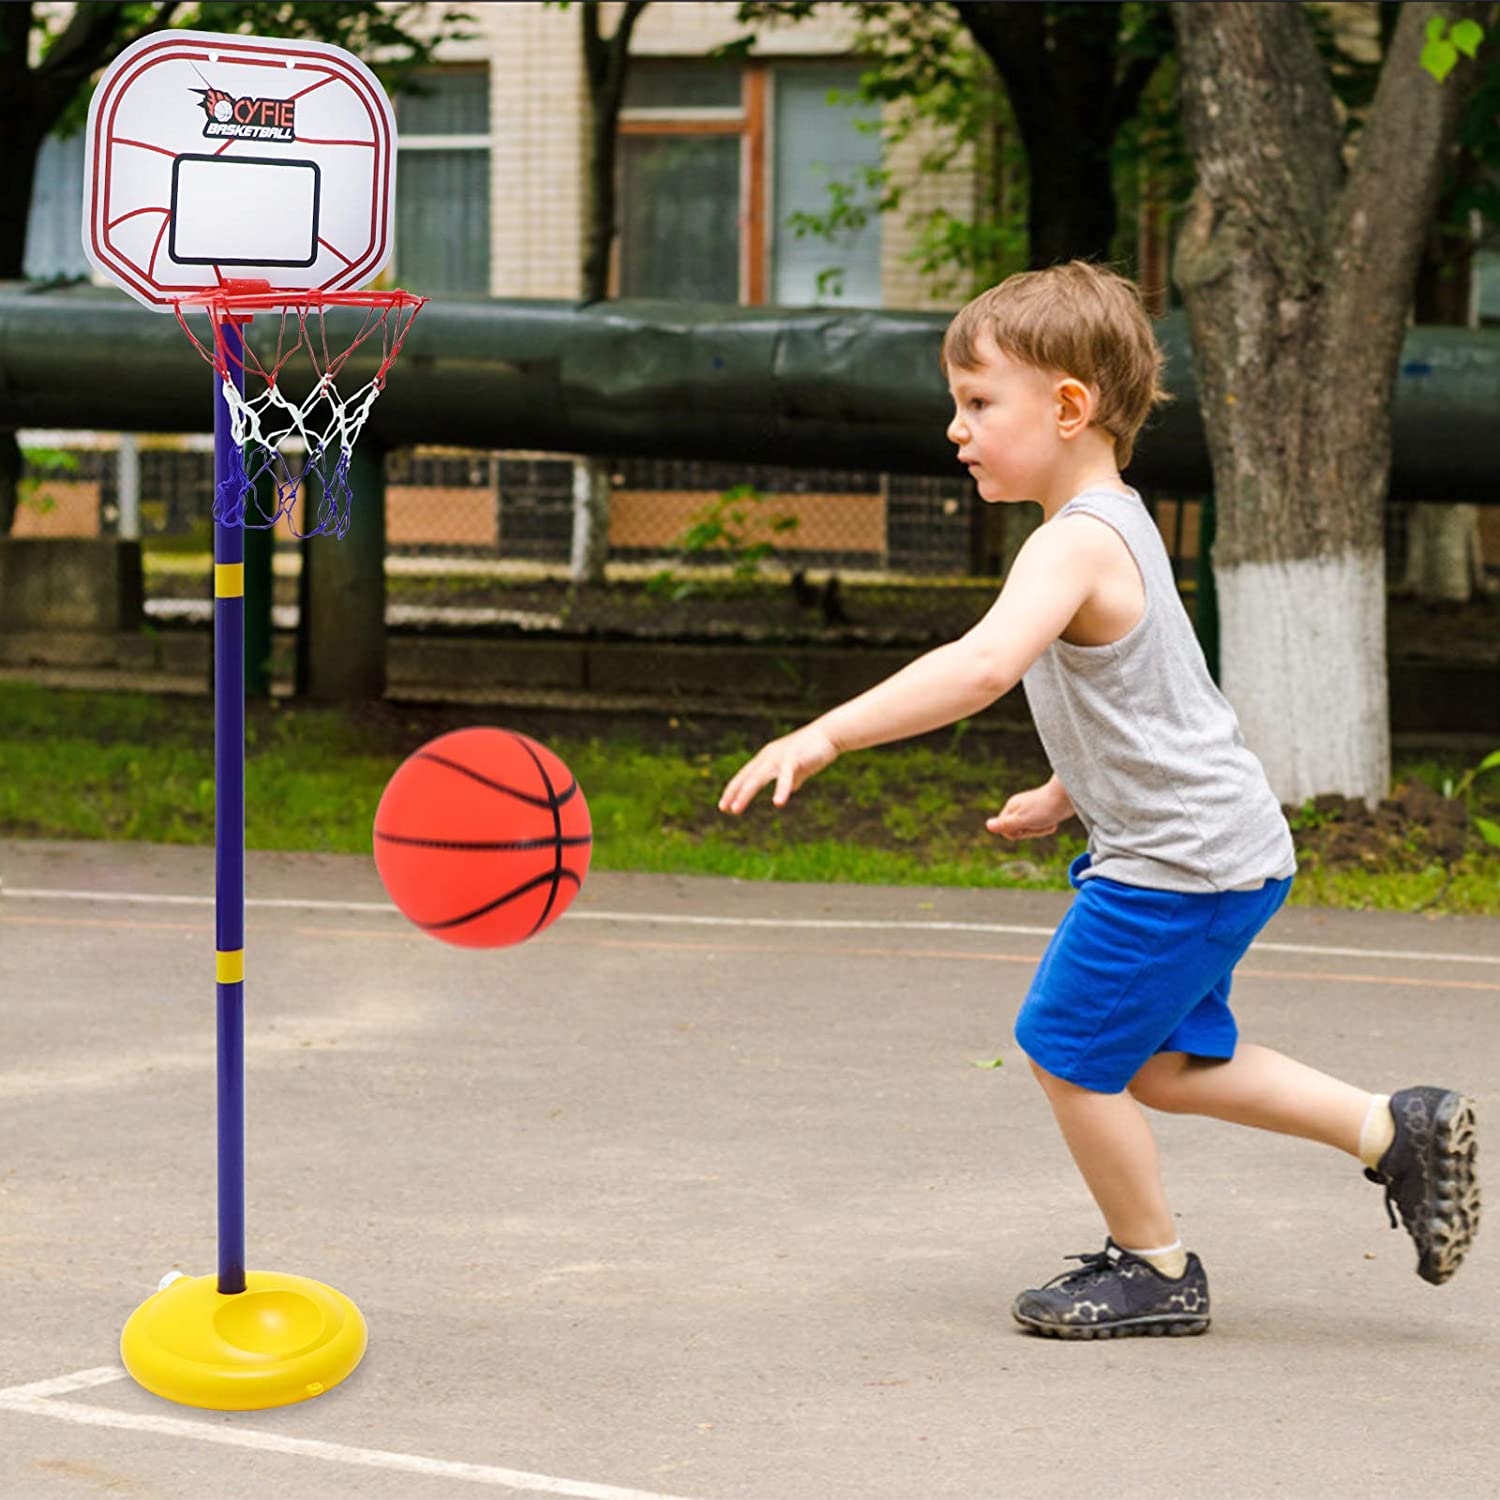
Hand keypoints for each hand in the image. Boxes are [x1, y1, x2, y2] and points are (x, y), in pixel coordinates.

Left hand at [719, 724, 839, 814]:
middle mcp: (768, 757)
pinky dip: (781, 790)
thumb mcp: (798, 767)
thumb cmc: (813, 750)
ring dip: (745, 794)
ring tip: (736, 809)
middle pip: (746, 777)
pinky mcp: (794, 760)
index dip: (733, 790)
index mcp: (766, 758)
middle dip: (734, 793)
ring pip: (758, 778)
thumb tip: (790, 790)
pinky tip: (778, 803)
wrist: (829, 734)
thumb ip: (792, 778)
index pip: (744, 775)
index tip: (723, 806)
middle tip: (724, 809)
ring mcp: (780, 758)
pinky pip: (785, 777)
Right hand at [986, 780, 1072, 840]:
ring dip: (1041, 830)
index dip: (1017, 834)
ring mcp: (1030, 810)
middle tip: (1040, 823)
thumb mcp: (1023, 819)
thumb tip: (988, 826)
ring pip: (1030, 830)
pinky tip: (1054, 822)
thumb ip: (1006, 824)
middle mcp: (1018, 808)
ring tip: (1049, 822)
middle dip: (1031, 832)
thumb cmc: (1046, 808)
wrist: (1068, 796)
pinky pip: (1040, 827)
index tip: (1027, 826)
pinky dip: (1047, 827)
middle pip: (1018, 831)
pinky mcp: (1041, 812)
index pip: (1005, 831)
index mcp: (1011, 808)